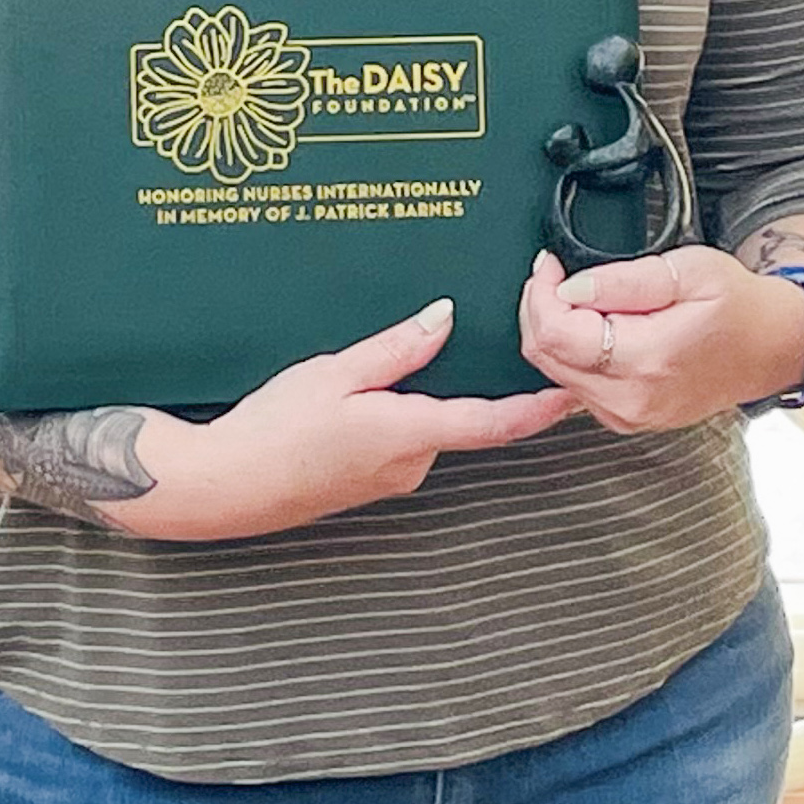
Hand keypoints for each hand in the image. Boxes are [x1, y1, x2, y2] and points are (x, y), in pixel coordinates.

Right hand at [100, 299, 574, 539]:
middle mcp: (411, 464)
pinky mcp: (368, 481)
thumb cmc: (274, 428)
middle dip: (460, 383)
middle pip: (460, 418)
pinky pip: (400, 439)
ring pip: (425, 426)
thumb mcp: (334, 372)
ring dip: (419, 398)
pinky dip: (396, 414)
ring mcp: (390, 478)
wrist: (226, 486)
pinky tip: (358, 395)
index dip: (541, 409)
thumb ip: (396, 348)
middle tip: (459, 339)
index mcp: (409, 433)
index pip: (494, 423)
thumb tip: (443, 318)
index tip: (576, 389)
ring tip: (381, 364)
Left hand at [518, 248, 803, 434]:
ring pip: (554, 372)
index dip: (541, 293)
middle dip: (540, 308)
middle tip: (558, 276)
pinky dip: (570, 352)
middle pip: (546, 356)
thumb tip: (571, 288)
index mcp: (647, 361)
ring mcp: (629, 415)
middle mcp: (632, 399)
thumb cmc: (738, 306)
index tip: (551, 265)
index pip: (556, 335)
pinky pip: (574, 385)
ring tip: (581, 297)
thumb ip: (625, 280)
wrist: (772, 345)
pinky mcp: (628, 418)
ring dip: (554, 330)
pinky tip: (592, 326)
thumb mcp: (688, 270)